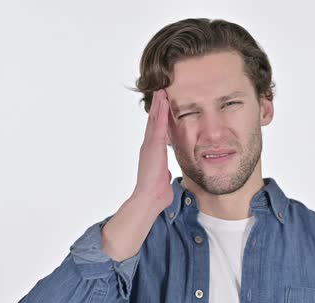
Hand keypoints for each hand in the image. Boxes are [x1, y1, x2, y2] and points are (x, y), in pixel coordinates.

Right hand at [132, 89, 172, 210]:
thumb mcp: (163, 177)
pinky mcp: (154, 146)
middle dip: (157, 107)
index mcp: (151, 153)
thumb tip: (167, 174)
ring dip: (158, 105)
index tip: (161, 106)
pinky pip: (159, 125)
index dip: (157, 118)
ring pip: (154, 120)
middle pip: (153, 121)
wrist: (149, 198)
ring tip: (161, 92)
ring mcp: (149, 145)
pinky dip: (161, 113)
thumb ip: (164, 173)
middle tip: (160, 92)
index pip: (155, 131)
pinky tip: (164, 102)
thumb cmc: (157, 191)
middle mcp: (148, 146)